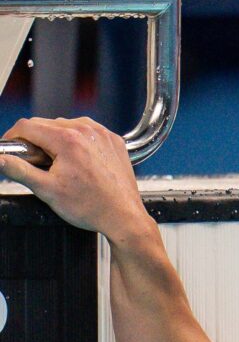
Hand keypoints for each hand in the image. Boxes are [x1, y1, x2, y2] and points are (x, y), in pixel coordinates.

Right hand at [0, 117, 151, 242]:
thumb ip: (19, 170)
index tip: (10, 148)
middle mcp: (87, 131)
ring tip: (59, 164)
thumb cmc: (90, 206)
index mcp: (68, 139)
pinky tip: (78, 161)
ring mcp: (103, 134)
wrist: (123, 217)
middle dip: (35, 140)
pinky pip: (88, 132)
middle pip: (46, 124)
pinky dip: (78, 141)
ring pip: (67, 126)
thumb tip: (0, 159)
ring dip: (56, 139)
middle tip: (36, 163)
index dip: (12, 137)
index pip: (27, 126)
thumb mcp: (47, 190)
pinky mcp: (114, 141)